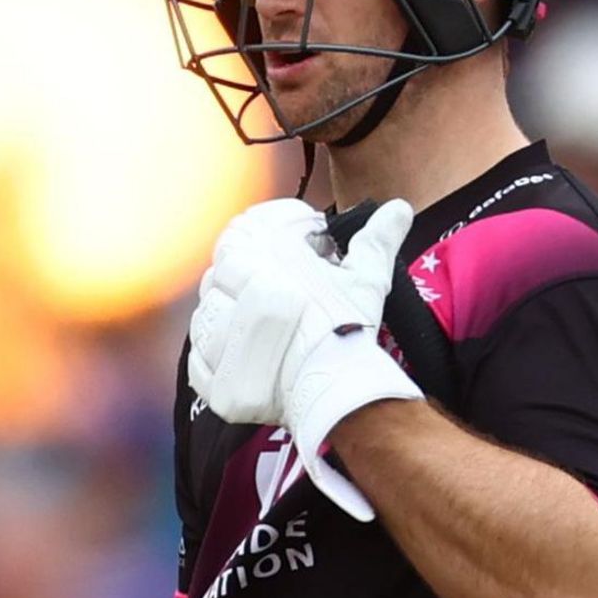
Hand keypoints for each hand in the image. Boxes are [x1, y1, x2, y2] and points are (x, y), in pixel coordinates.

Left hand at [187, 198, 422, 517]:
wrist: (339, 388)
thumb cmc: (350, 327)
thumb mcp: (367, 277)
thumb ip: (374, 240)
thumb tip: (398, 209)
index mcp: (257, 262)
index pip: (236, 242)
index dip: (253, 254)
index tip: (275, 270)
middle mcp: (227, 295)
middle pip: (218, 281)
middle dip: (240, 288)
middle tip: (271, 304)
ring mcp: (215, 341)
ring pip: (206, 320)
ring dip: (224, 323)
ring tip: (256, 334)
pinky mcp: (213, 383)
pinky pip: (199, 366)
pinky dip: (215, 363)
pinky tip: (242, 363)